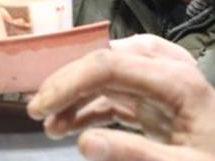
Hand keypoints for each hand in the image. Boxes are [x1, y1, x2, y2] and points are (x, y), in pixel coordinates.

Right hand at [26, 35, 214, 160]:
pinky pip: (119, 94)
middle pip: (105, 63)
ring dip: (78, 98)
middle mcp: (169, 71)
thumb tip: (81, 142)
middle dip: (67, 85)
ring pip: (108, 77)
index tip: (39, 108)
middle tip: (36, 114)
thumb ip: (134, 155)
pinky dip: (93, 108)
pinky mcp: (162, 101)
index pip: (110, 64)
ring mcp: (165, 83)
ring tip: (51, 127)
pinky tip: (73, 128)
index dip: (68, 82)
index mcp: (177, 81)